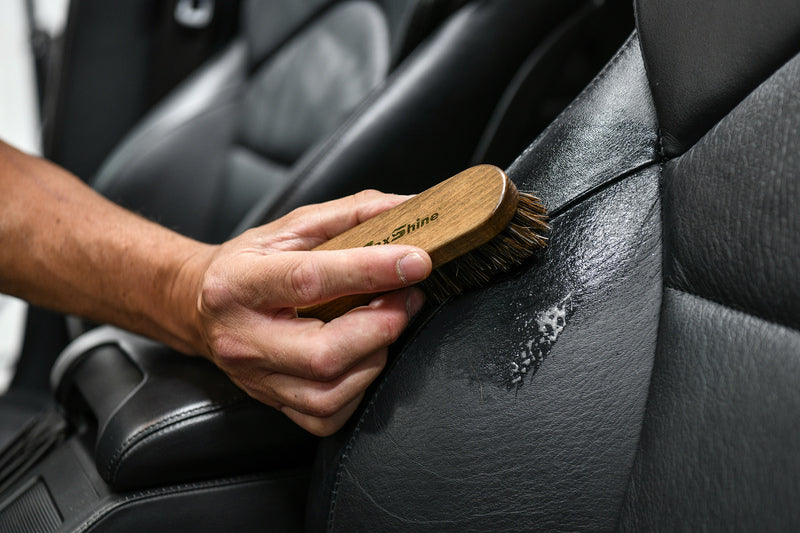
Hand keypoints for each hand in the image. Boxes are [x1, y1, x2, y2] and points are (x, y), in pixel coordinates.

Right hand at [183, 191, 430, 435]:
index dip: (369, 271)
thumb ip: (350, 213)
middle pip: (323, 352)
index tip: (414, 261)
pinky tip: (362, 359)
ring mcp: (254, 377)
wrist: (198, 304)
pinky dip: (357, 391)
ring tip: (386, 325)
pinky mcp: (269, 401)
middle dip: (381, 326)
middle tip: (406, 297)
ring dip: (375, 359)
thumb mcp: (291, 226)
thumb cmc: (249, 263)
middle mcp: (242, 337)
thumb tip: (405, 209)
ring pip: (329, 392)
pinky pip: (324, 417)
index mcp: (239, 283)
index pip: (309, 280)